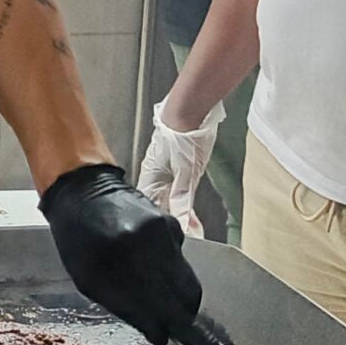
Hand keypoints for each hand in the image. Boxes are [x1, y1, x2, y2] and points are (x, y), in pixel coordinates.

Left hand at [40, 163, 203, 344]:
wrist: (83, 188)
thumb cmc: (77, 236)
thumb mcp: (86, 276)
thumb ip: (123, 306)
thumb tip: (157, 331)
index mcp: (120, 261)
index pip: (159, 309)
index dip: (168, 330)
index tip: (170, 341)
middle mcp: (147, 245)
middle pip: (185, 298)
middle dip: (185, 321)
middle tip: (185, 334)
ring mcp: (164, 232)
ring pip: (190, 282)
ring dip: (183, 301)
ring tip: (169, 306)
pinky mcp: (173, 224)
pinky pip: (182, 261)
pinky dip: (173, 273)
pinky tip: (153, 267)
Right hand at [136, 100, 221, 236]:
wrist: (192, 109)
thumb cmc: (183, 135)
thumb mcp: (186, 171)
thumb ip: (182, 197)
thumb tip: (180, 221)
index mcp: (150, 176)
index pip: (150, 205)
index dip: (160, 220)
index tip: (177, 235)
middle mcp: (155, 173)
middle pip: (161, 202)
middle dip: (174, 219)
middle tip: (191, 234)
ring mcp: (166, 168)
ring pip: (170, 195)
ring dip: (181, 211)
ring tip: (194, 225)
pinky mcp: (178, 163)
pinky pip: (178, 187)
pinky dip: (185, 199)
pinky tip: (191, 206)